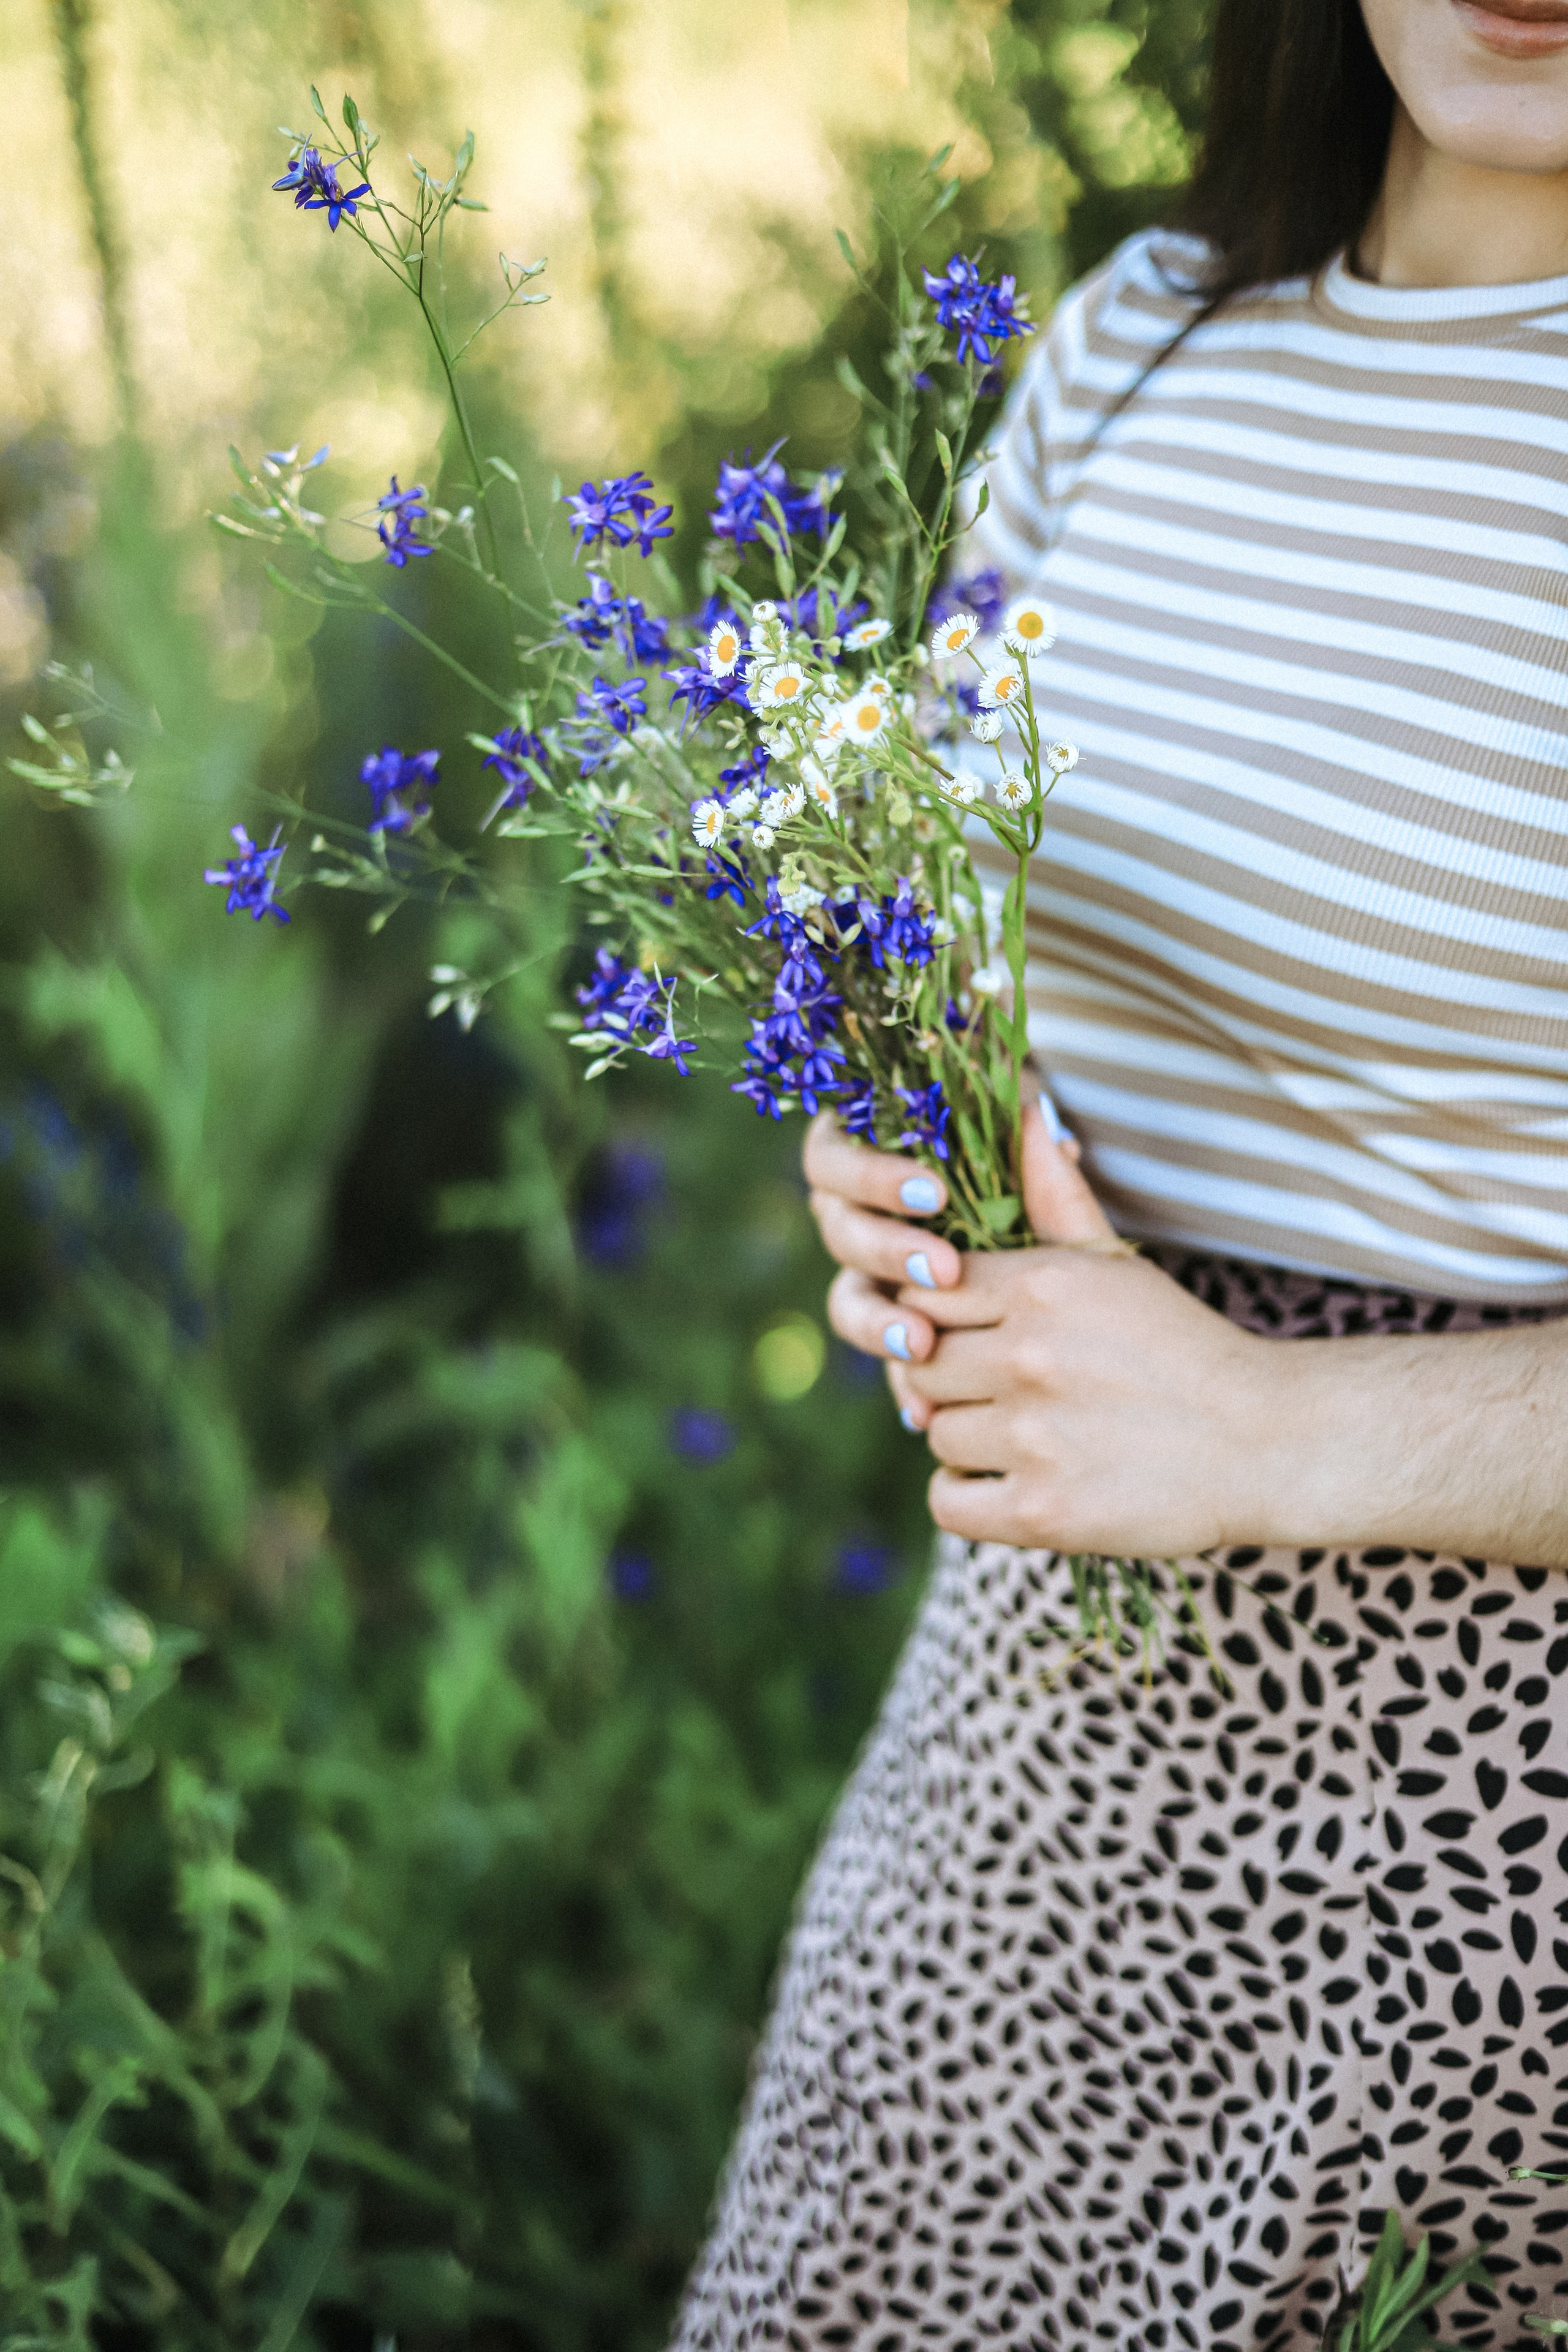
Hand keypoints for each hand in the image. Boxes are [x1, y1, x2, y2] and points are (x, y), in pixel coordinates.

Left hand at [895, 1100, 1280, 1554]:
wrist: (1265, 1442)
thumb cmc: (1181, 1347)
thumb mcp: (1116, 1263)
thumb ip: (1053, 1196)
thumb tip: (1023, 1111)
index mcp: (1039, 1287)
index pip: (925, 1290)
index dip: (939, 1314)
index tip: (972, 1331)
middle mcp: (1027, 1357)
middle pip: (920, 1362)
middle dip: (950, 1375)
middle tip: (1003, 1387)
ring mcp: (1033, 1438)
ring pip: (932, 1430)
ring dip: (966, 1435)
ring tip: (1025, 1433)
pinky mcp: (1042, 1512)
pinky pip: (946, 1501)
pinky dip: (967, 1496)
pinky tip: (1010, 1481)